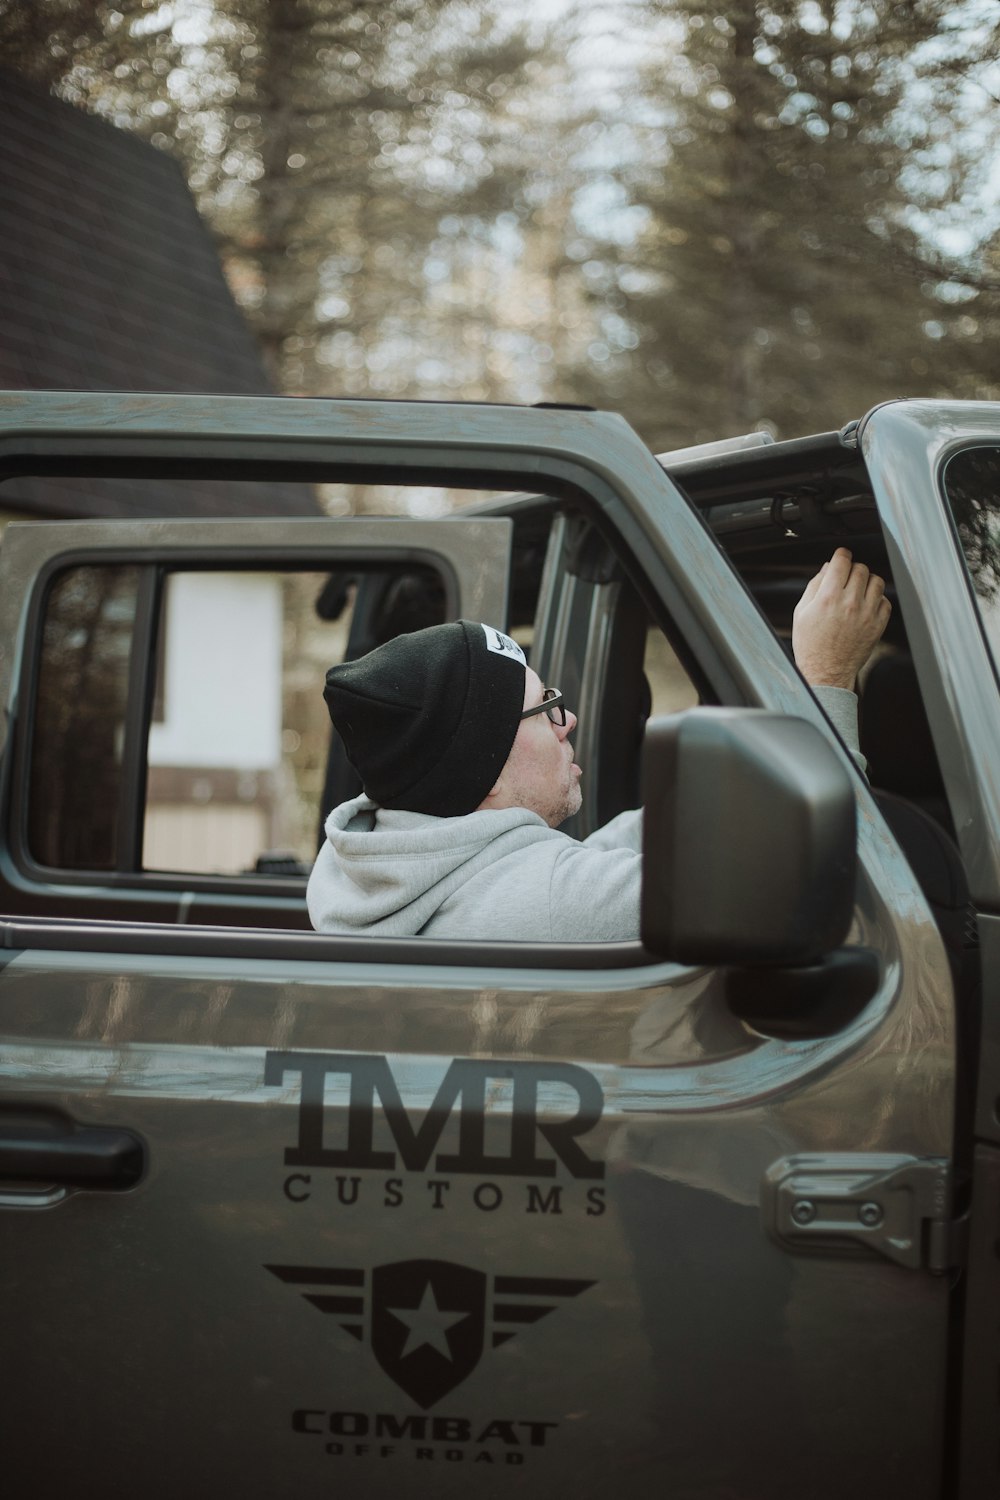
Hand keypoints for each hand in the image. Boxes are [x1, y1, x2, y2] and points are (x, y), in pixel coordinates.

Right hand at [792, 547, 890, 689]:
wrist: (826, 672)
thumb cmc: (810, 645)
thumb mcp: (802, 613)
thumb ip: (815, 586)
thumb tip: (827, 568)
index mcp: (828, 598)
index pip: (842, 561)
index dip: (841, 555)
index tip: (842, 556)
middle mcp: (850, 603)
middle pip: (860, 568)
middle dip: (852, 569)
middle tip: (846, 578)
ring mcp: (867, 614)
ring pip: (877, 581)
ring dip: (867, 582)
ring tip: (857, 591)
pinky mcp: (878, 625)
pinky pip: (885, 601)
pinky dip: (877, 599)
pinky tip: (865, 606)